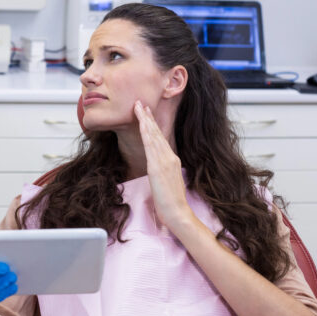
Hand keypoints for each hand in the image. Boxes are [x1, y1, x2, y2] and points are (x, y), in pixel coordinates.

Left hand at [134, 100, 193, 232]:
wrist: (177, 212)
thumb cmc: (172, 201)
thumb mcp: (166, 182)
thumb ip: (162, 171)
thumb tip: (155, 167)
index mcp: (172, 160)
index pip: (160, 138)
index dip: (152, 125)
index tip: (146, 113)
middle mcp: (169, 157)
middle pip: (157, 133)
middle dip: (147, 117)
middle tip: (140, 103)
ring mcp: (164, 161)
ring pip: (153, 135)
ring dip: (145, 120)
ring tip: (138, 107)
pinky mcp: (158, 167)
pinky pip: (150, 146)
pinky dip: (146, 132)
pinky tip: (141, 124)